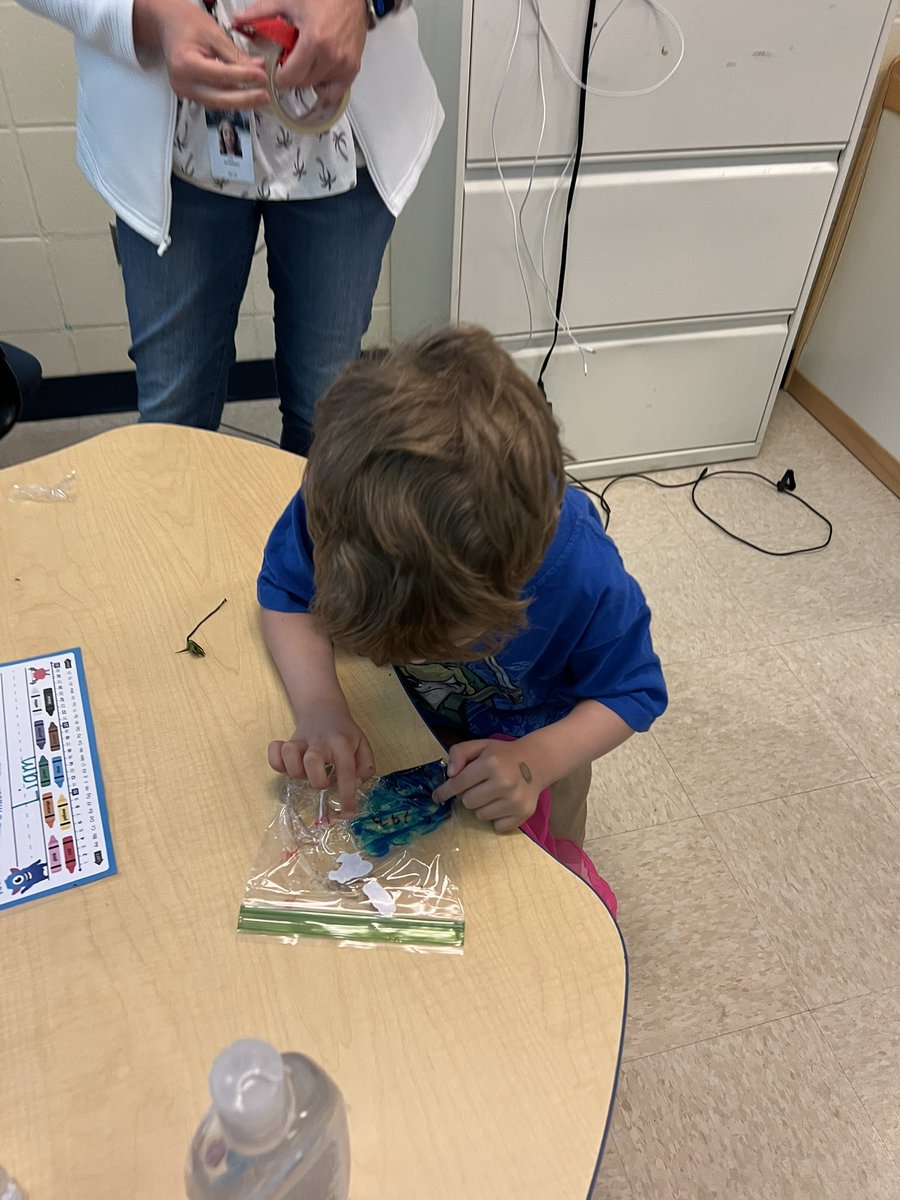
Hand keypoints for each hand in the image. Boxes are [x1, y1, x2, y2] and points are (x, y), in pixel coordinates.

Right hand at [134, 0, 268, 108]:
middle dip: (244, 99)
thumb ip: (235, 55)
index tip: (262, 77)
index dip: (243, 77)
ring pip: (217, 103)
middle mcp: (182, 82)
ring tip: (259, 97)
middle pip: (218, 98)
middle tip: (264, 96)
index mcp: (184, 63)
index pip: (220, 75)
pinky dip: (230, 98)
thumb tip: (257, 69)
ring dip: (240, 101)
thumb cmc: (186, 23)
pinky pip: (213, 100)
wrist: (168, 25)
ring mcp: (185, 91)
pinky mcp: (191, 94)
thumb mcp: (214, 33)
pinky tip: (246, 95)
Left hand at [234, 0, 366, 94]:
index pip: (290, 77)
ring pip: (318, 87)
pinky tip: (320, 71)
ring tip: (305, 63)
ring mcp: (345, 65)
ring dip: (308, 79)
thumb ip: (261, 12)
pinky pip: (336, 89)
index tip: (274, 71)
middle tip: (288, 62)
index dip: (278, 77)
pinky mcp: (354, 67)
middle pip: (303, 83)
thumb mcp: (288, 0)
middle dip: (292, 76)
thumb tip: (237, 20)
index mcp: (314, 42)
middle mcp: (331, 58)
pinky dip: (326, 85)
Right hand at [268, 702, 374, 812]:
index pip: (346, 771)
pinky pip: (274, 752)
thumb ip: (365, 767)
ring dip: (296, 771)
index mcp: (342, 743)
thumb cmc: (344, 733)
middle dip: (317, 780)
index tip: (348, 812)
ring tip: (305, 773)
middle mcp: (320, 742)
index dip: (347, 795)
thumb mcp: (363, 745)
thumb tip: (354, 785)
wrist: (323, 708)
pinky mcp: (287, 742)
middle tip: (324, 782)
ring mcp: (301, 741)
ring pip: (289, 755)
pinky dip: (277, 762)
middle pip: (312, 761)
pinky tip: (287, 766)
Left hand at [433, 739, 544, 833]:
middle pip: (467, 802)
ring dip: (481, 807)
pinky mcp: (524, 813)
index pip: (458, 783)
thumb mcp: (480, 746)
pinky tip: (502, 803)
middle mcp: (504, 783)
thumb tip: (450, 774)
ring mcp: (515, 800)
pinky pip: (497, 826)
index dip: (445, 791)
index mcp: (491, 763)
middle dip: (468, 795)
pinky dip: (496, 818)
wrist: (536, 762)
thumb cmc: (502, 755)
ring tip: (492, 794)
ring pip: (480, 816)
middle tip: (479, 786)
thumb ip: (459, 753)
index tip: (438, 796)